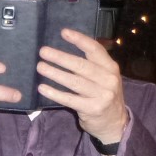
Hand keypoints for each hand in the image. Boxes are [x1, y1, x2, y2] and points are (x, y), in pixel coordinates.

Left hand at [37, 29, 127, 146]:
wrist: (115, 123)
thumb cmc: (104, 95)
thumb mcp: (104, 77)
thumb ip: (91, 64)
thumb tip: (64, 49)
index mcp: (110, 68)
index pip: (95, 49)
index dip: (79, 40)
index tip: (63, 32)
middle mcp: (108, 79)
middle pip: (81, 65)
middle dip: (60, 57)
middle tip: (43, 51)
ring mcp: (102, 95)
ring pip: (74, 82)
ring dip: (55, 73)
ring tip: (40, 67)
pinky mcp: (93, 109)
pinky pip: (70, 99)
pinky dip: (55, 93)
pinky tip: (42, 88)